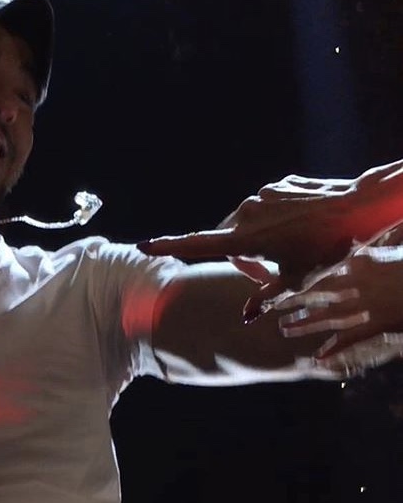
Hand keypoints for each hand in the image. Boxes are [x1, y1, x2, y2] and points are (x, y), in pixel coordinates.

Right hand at [138, 174, 358, 303]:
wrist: (358, 208)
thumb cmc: (327, 249)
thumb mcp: (297, 280)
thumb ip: (265, 296)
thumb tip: (244, 317)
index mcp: (244, 239)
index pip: (197, 245)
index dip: (168, 247)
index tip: (143, 246)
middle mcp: (245, 214)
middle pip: (229, 239)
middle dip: (242, 255)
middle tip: (271, 269)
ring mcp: (261, 196)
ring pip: (248, 223)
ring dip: (259, 237)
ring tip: (292, 246)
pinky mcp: (277, 185)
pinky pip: (266, 206)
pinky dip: (275, 220)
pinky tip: (301, 226)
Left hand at [273, 245, 402, 374]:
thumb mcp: (393, 246)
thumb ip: (374, 244)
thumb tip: (359, 235)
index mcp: (361, 260)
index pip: (321, 266)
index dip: (298, 272)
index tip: (276, 275)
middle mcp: (358, 283)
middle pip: (317, 291)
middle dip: (293, 298)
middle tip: (268, 304)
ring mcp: (367, 305)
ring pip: (328, 316)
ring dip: (305, 323)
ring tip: (284, 329)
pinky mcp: (379, 324)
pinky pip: (353, 337)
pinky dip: (336, 347)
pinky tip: (319, 356)